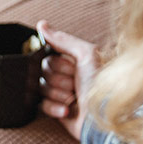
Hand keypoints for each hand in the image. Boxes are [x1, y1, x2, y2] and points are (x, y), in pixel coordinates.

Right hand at [37, 20, 101, 140]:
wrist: (101, 118)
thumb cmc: (99, 85)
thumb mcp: (86, 55)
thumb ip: (63, 39)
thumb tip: (41, 25)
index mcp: (74, 60)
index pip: (48, 56)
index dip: (58, 64)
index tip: (73, 69)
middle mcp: (67, 75)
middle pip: (43, 72)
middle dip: (59, 80)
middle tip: (75, 85)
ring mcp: (61, 93)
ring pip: (41, 88)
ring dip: (58, 94)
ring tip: (74, 99)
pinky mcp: (56, 110)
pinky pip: (42, 105)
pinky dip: (55, 108)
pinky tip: (68, 110)